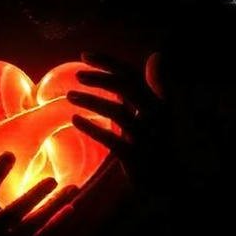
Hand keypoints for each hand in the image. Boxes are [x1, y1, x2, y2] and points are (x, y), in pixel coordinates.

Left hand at [67, 51, 169, 200]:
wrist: (167, 180)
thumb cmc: (158, 141)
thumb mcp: (159, 111)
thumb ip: (154, 84)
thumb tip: (155, 55)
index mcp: (157, 102)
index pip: (131, 74)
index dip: (108, 62)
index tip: (84, 55)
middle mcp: (154, 116)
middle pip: (128, 88)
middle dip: (100, 78)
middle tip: (77, 75)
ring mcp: (146, 137)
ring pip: (118, 113)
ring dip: (91, 101)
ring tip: (69, 96)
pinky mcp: (136, 156)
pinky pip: (112, 140)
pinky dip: (92, 128)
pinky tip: (75, 120)